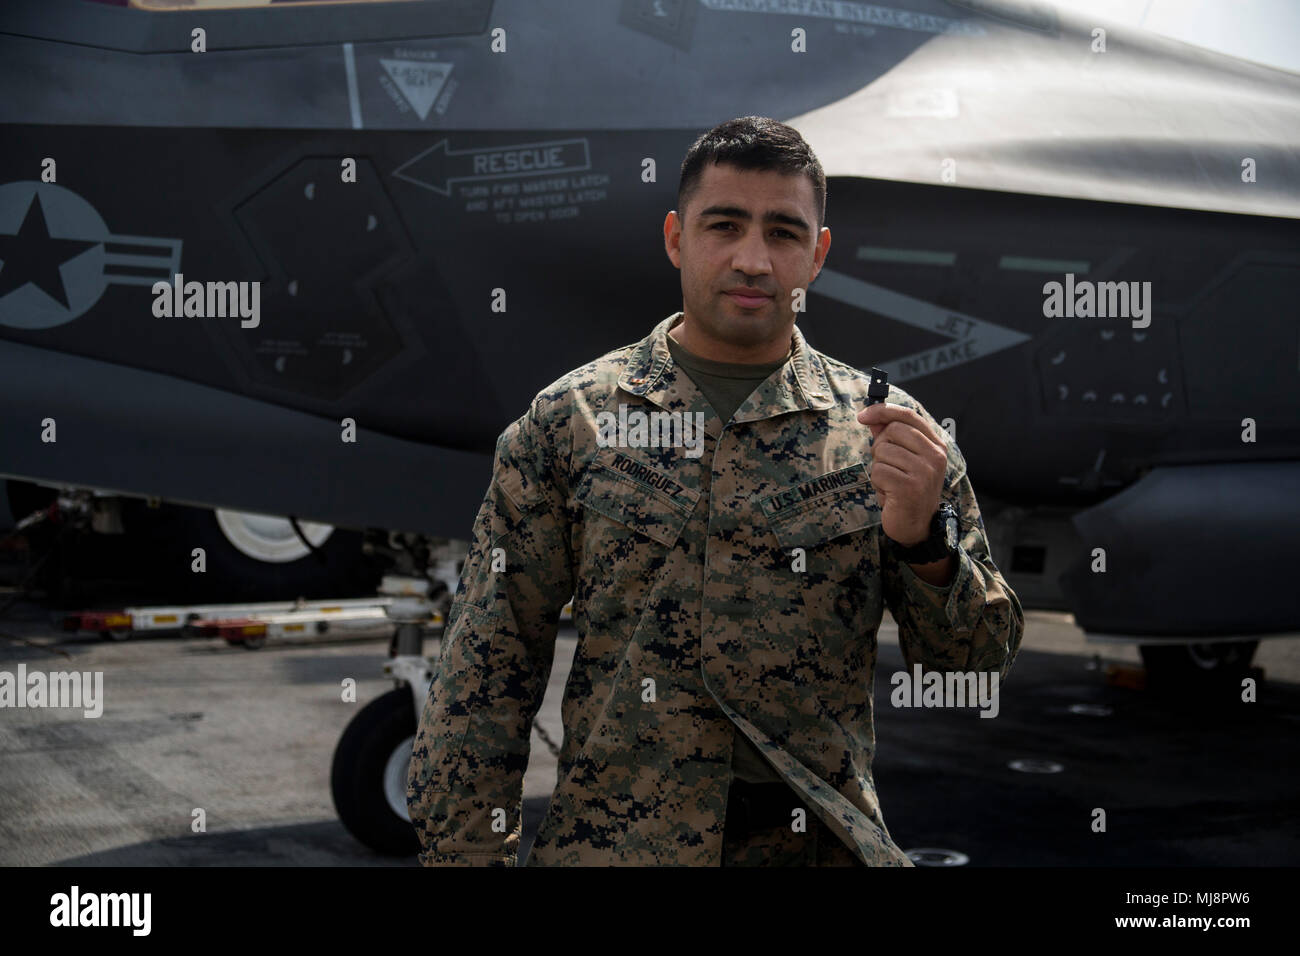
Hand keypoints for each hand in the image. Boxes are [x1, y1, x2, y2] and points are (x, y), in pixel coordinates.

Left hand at [857, 403, 947, 546]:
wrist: (916, 526)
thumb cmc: (907, 490)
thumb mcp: (903, 461)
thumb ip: (890, 438)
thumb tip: (871, 417)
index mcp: (936, 446)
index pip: (908, 416)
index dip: (883, 410)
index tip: (862, 415)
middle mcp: (935, 456)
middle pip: (892, 431)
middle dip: (880, 447)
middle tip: (887, 466)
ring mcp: (924, 472)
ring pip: (882, 452)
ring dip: (879, 468)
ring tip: (891, 483)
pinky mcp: (909, 487)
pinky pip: (878, 471)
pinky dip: (877, 483)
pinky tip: (889, 494)